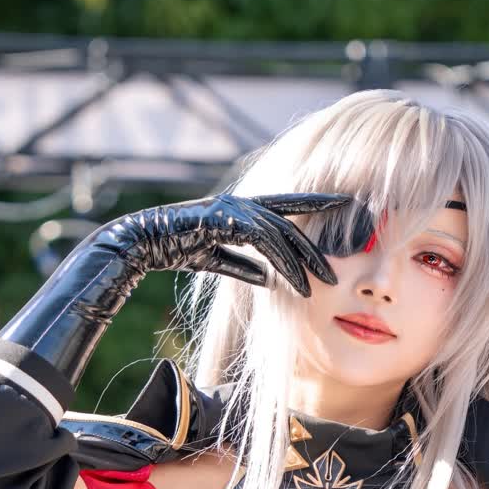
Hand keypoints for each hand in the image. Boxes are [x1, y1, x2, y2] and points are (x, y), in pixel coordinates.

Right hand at [94, 191, 351, 296]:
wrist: (144, 242)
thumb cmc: (176, 249)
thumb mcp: (216, 259)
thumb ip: (243, 265)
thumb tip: (267, 279)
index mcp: (242, 208)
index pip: (287, 203)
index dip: (315, 201)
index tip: (343, 201)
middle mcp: (242, 203)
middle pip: (291, 224)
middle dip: (314, 250)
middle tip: (335, 274)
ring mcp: (234, 208)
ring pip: (281, 235)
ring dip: (299, 264)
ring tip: (316, 288)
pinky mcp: (227, 220)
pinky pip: (263, 242)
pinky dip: (279, 262)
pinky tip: (290, 281)